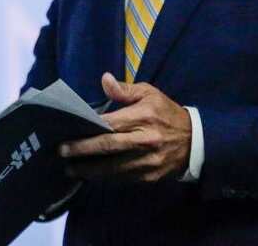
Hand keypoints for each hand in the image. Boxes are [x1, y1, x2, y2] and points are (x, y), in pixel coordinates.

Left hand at [59, 73, 190, 182]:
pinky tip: (91, 174)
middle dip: (83, 150)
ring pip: (114, 168)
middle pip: (109, 147)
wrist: (196, 141)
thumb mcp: (150, 93)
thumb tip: (104, 79)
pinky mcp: (150, 176)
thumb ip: (125, 89)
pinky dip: (105, 177)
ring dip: (90, 169)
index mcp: (144, 117)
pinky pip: (123, 178)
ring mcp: (148, 162)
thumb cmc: (166, 113)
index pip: (111, 124)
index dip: (89, 128)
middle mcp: (146, 141)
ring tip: (71, 168)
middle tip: (61, 152)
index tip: (70, 130)